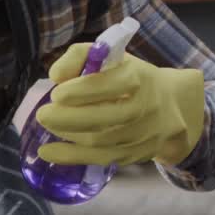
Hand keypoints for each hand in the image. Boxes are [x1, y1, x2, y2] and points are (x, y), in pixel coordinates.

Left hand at [36, 43, 204, 165]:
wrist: (171, 105)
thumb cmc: (128, 76)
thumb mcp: (109, 57)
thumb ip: (79, 57)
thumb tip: (56, 75)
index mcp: (139, 77)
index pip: (111, 85)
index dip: (82, 90)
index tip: (56, 93)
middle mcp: (145, 107)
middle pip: (106, 117)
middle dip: (69, 118)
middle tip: (42, 114)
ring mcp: (143, 134)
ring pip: (101, 140)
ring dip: (68, 134)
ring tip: (48, 124)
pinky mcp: (136, 154)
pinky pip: (101, 158)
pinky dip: (71, 156)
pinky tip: (47, 152)